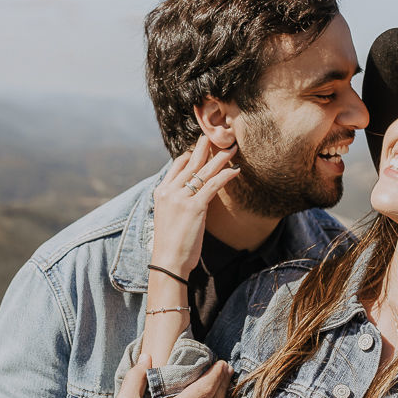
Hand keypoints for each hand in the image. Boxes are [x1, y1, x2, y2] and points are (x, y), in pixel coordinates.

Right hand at [151, 135, 239, 275]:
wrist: (168, 261)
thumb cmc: (170, 243)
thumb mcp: (168, 216)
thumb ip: (178, 202)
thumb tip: (193, 195)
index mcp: (161, 192)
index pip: (177, 166)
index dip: (190, 155)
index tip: (201, 148)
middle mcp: (170, 191)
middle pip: (190, 162)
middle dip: (204, 147)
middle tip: (215, 136)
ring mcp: (181, 197)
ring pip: (203, 171)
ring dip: (220, 158)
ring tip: (231, 148)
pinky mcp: (195, 207)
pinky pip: (213, 185)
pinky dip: (226, 175)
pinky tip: (235, 170)